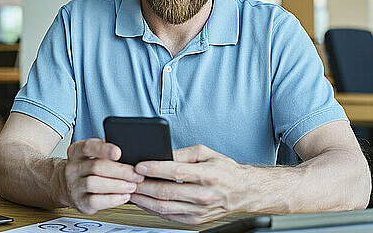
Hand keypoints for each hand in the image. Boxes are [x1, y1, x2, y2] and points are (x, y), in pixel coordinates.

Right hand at [64, 138, 144, 214]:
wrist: (69, 186)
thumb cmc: (87, 168)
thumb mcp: (93, 154)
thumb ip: (107, 150)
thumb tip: (129, 149)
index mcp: (76, 151)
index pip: (89, 147)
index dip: (104, 149)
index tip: (118, 152)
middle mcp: (72, 168)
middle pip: (96, 167)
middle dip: (120, 171)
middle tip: (136, 174)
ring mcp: (74, 186)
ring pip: (95, 184)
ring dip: (117, 185)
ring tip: (132, 186)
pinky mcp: (80, 202)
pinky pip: (96, 201)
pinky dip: (113, 199)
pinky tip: (124, 196)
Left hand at [130, 144, 245, 223]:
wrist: (243, 191)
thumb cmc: (225, 170)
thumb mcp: (206, 153)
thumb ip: (183, 154)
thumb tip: (162, 155)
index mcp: (207, 175)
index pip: (176, 172)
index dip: (155, 168)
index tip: (139, 165)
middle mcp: (203, 195)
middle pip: (166, 192)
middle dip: (143, 186)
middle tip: (129, 179)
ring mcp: (199, 210)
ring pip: (164, 208)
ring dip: (144, 200)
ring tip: (131, 191)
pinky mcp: (195, 220)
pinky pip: (169, 217)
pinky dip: (153, 210)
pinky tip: (144, 202)